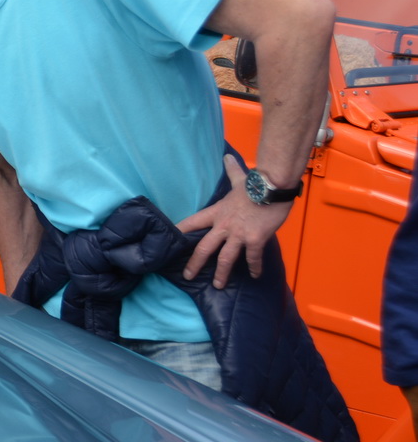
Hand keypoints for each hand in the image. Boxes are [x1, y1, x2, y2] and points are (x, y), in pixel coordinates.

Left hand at [176, 154, 291, 287]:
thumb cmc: (256, 184)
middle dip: (195, 263)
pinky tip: (255, 276)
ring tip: (218, 285)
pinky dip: (254, 268)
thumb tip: (226, 155)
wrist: (273, 187)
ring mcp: (239, 234)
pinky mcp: (255, 240)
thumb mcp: (240, 179)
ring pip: (225, 259)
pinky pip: (252, 258)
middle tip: (187, 275)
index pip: (191, 223)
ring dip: (222, 274)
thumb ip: (232, 171)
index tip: (168, 241)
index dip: (178, 232)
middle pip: (204, 248)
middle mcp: (224, 225)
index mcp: (217, 212)